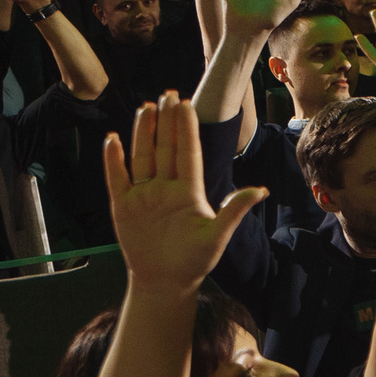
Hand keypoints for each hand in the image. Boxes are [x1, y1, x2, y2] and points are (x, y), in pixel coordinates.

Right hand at [105, 96, 263, 288]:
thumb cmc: (195, 260)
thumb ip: (234, 210)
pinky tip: (113, 139)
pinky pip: (117, 177)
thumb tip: (262, 190)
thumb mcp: (217, 235)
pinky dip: (113, 159)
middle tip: (168, 94)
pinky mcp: (123, 205)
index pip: (188, 152)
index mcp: (190, 190)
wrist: (166, 282)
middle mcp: (167, 187)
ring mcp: (144, 194)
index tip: (186, 104)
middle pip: (166, 148)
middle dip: (167, 121)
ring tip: (146, 107)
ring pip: (143, 156)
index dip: (186, 129)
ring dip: (143, 133)